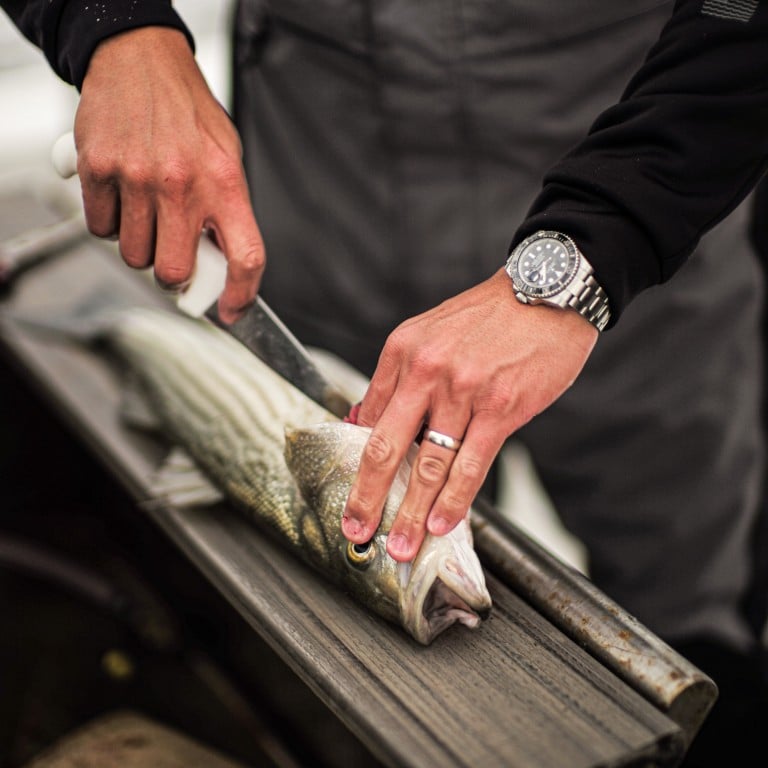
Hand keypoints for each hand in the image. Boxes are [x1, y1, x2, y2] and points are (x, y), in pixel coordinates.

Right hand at [75, 27, 263, 321]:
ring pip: (133, 255)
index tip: (231, 311)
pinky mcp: (99, 169)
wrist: (140, 60)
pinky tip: (123, 195)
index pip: (245, 257)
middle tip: (173, 252)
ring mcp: (137, 177)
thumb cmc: (189, 115)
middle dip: (172, 273)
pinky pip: (100, 229)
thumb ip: (227, 210)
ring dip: (140, 245)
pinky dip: (111, 223)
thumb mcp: (227, 157)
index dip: (240, 296)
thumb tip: (223, 266)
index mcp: (226, 183)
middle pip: (172, 271)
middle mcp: (183, 183)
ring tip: (148, 211)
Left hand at [342, 269, 598, 560]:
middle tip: (355, 529)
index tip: (349, 491)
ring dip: (411, 513)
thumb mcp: (428, 332)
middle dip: (367, 497)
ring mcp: (464, 391)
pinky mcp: (501, 409)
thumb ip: (396, 377)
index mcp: (402, 351)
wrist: (545, 293)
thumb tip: (363, 420)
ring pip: (429, 465)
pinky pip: (471, 466)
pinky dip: (454, 502)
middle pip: (386, 447)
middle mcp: (426, 371)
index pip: (368, 418)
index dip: (355, 460)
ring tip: (399, 545)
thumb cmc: (488, 317)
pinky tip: (441, 524)